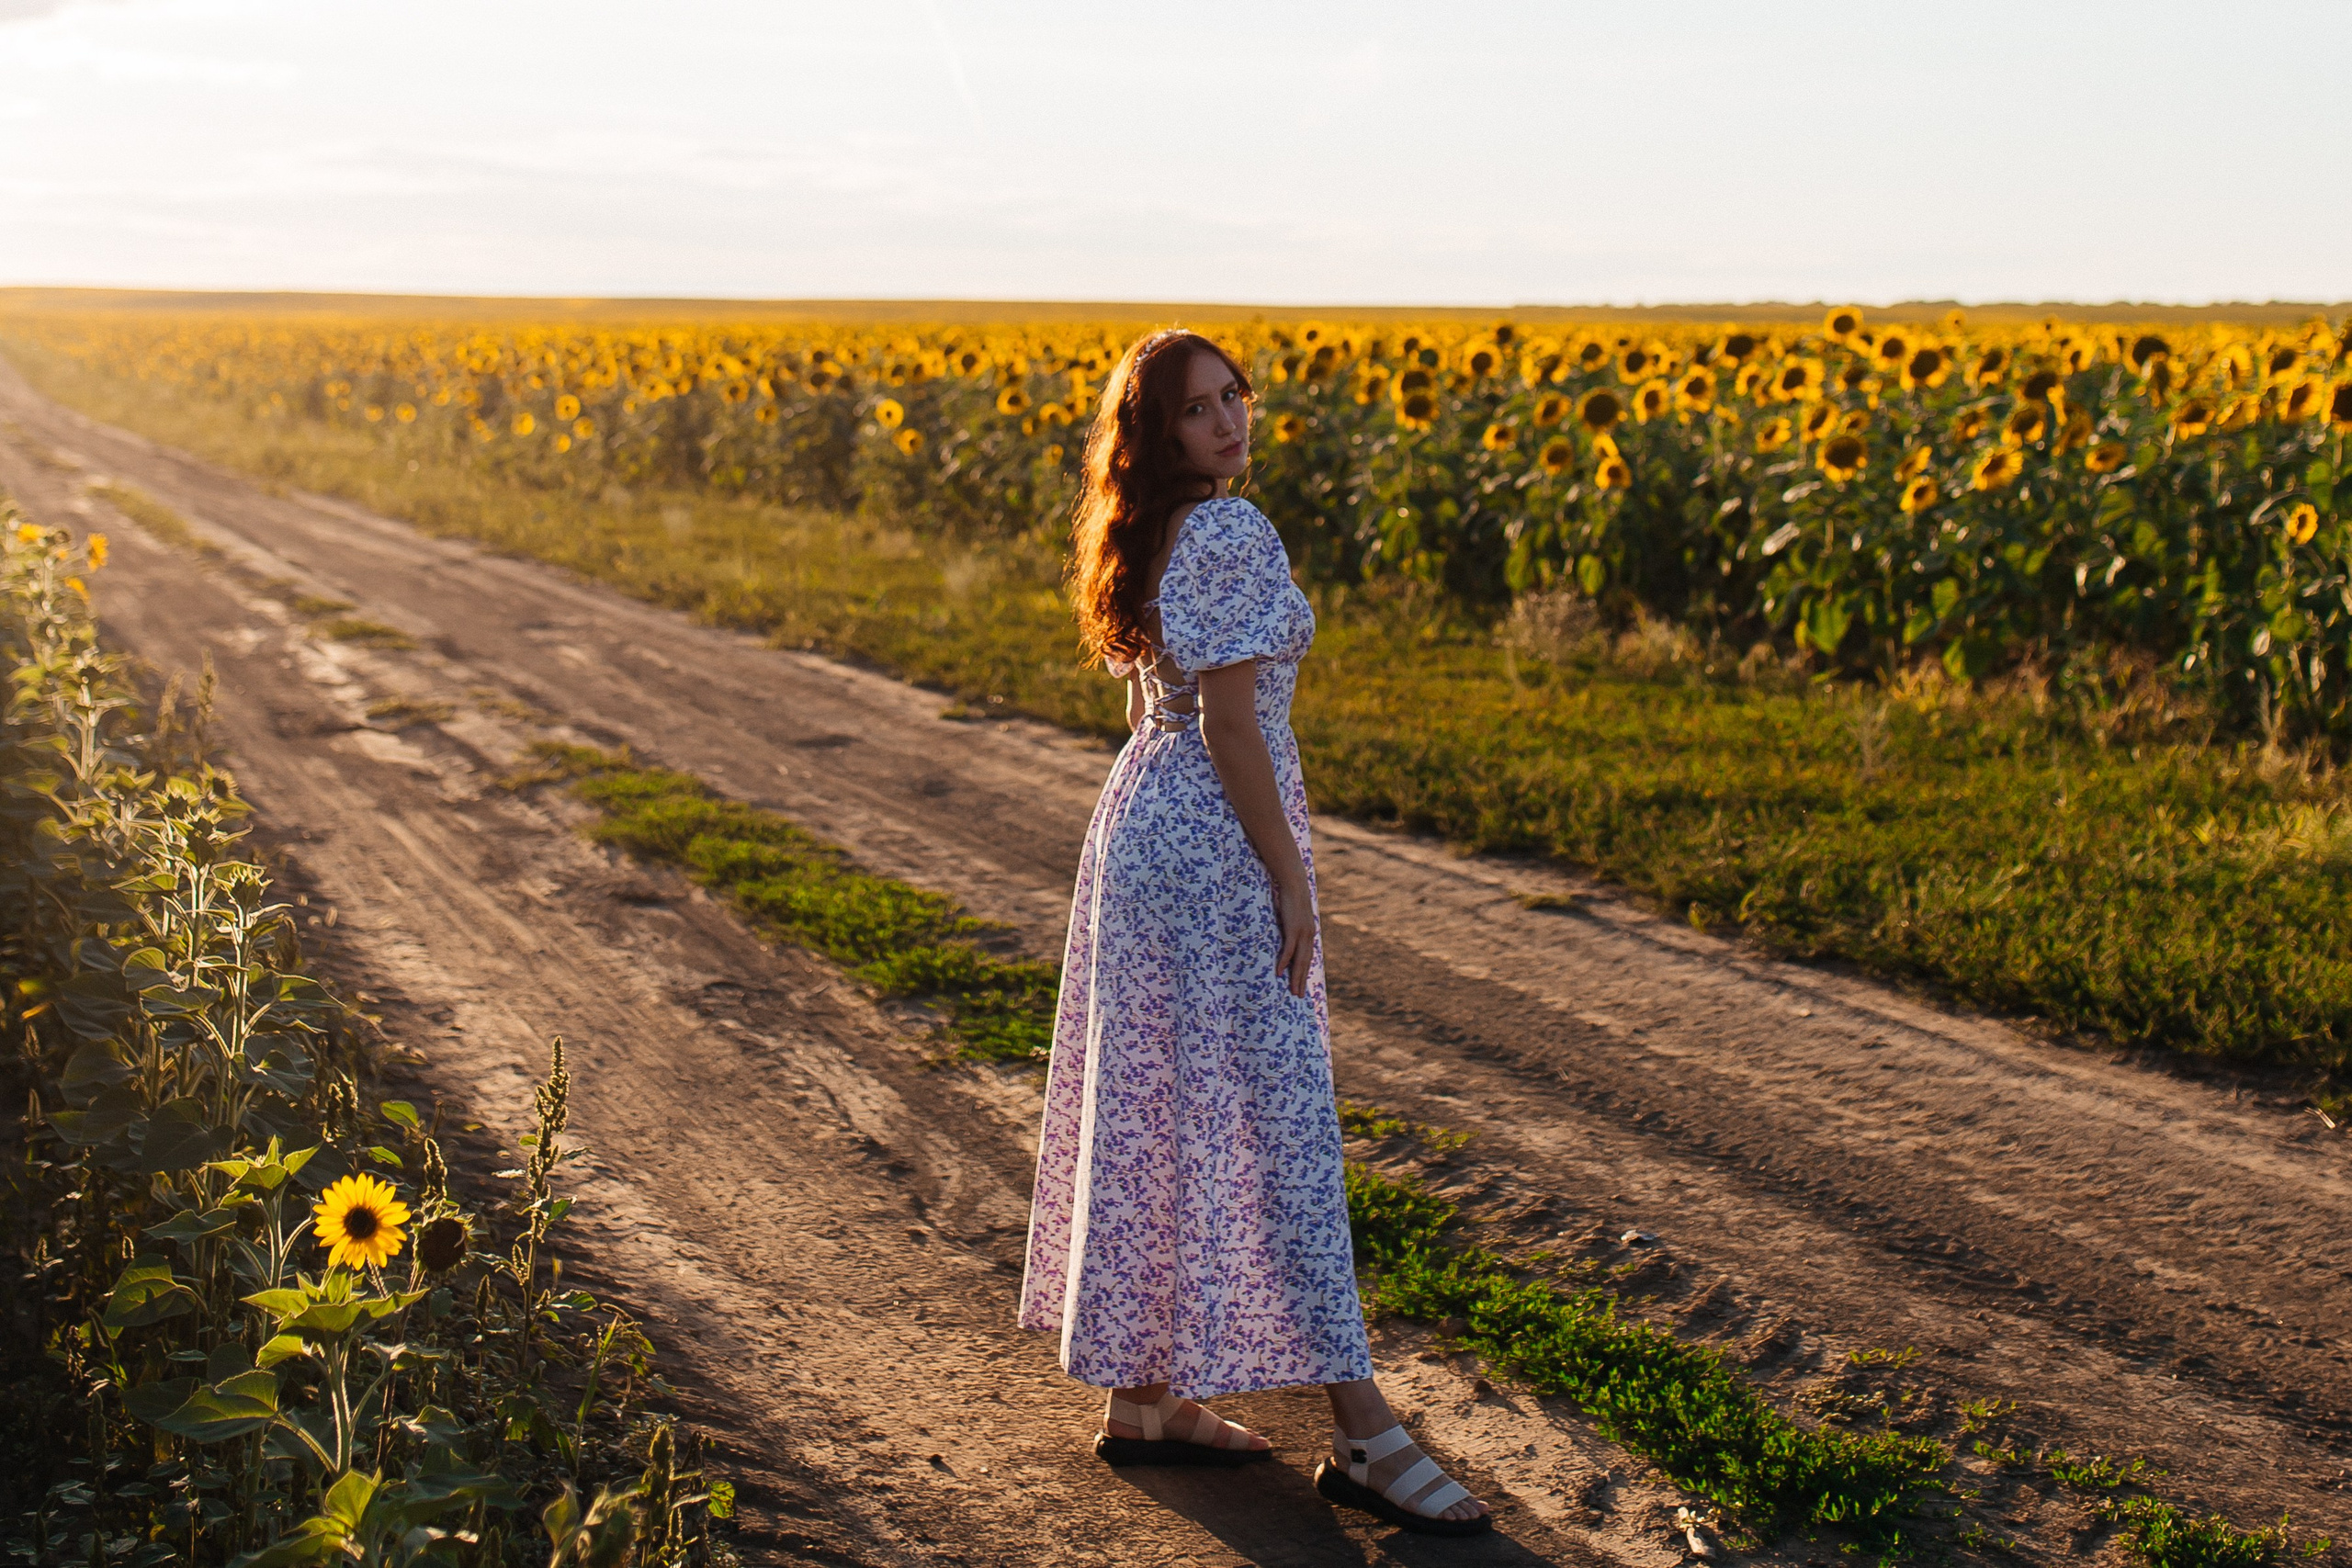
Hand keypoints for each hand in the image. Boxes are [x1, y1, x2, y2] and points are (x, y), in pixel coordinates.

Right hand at [1274, 877, 1316, 997]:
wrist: (1295, 883)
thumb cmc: (1292, 897)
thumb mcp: (1293, 914)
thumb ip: (1292, 924)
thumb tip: (1287, 929)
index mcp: (1309, 934)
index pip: (1307, 958)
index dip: (1304, 972)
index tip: (1301, 984)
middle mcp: (1309, 936)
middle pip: (1305, 963)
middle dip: (1301, 981)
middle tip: (1297, 996)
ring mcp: (1302, 934)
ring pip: (1299, 961)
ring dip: (1295, 977)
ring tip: (1292, 991)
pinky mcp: (1293, 930)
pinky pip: (1288, 950)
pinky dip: (1284, 962)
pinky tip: (1279, 973)